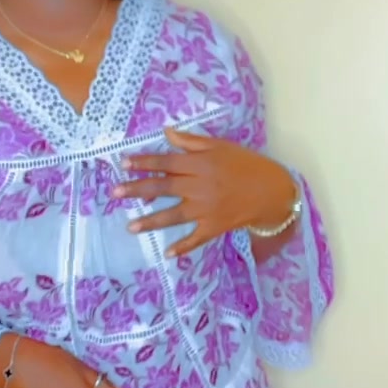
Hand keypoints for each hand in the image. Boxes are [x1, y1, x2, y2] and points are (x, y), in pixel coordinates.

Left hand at [113, 128, 295, 256]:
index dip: (144, 162)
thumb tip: (166, 133)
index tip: (123, 163)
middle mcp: (200, 186)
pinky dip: (182, 247)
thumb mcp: (220, 146)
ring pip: (173, 215)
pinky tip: (167, 253)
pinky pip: (195, 239)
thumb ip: (192, 141)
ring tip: (130, 227)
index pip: (166, 162)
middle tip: (114, 193)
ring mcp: (206, 209)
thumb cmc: (246, 165)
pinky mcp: (215, 226)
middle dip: (137, 189)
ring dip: (150, 221)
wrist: (273, 191)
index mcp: (200, 164)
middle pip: (163, 187)